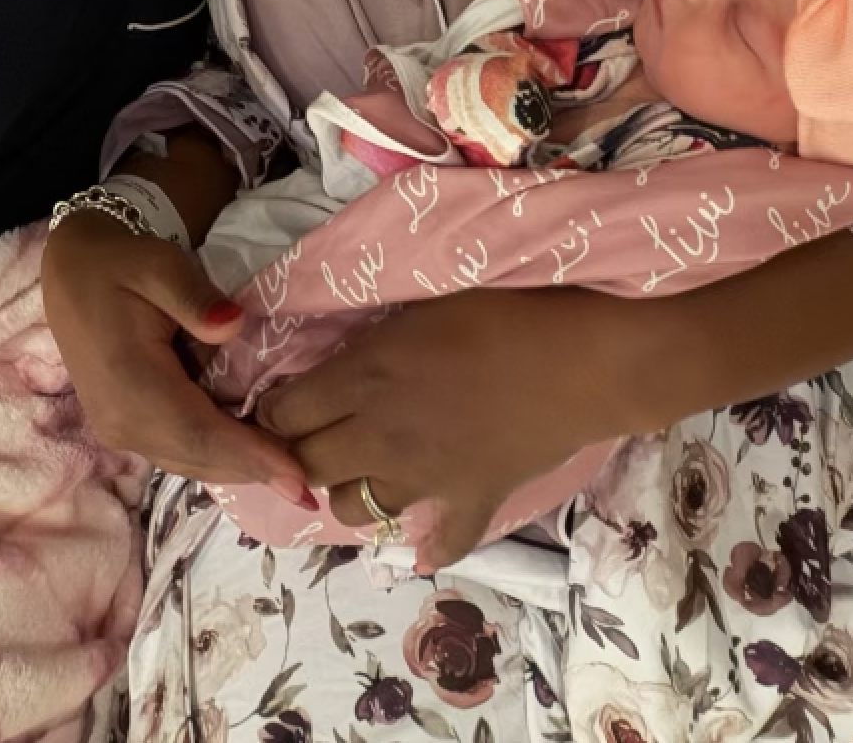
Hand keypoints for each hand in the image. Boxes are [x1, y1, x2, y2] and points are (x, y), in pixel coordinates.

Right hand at [42, 213, 311, 505]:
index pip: (200, 432)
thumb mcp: (159, 263)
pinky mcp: (125, 427)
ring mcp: (120, 429)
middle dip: (255, 473)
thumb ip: (194, 296)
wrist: (71, 271)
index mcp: (129, 382)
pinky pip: (179, 452)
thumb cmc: (120, 264)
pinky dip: (218, 456)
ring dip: (238, 469)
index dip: (251, 456)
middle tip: (309, 487)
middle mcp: (122, 420)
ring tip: (290, 474)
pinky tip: (252, 451)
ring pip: (189, 462)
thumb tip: (233, 326)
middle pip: (199, 458)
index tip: (298, 479)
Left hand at [258, 289, 598, 570]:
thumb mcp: (418, 305)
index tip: (282, 402)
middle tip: (317, 432)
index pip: (282, 413)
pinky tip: (421, 543)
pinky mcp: (468, 503)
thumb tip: (337, 364)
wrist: (577, 357)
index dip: (275, 410)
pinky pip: (437, 544)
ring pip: (353, 509)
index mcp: (362, 378)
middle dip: (301, 450)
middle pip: (309, 464)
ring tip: (365, 469)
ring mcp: (423, 479)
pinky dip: (425, 546)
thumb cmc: (498, 308)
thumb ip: (370, 343)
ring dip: (350, 491)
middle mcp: (379, 436)